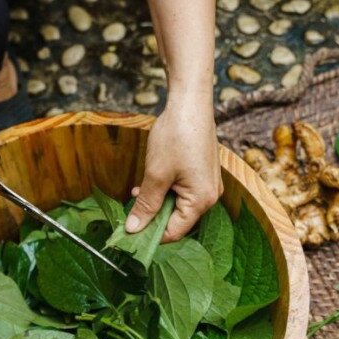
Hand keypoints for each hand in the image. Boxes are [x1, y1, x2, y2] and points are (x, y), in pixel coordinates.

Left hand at [126, 94, 221, 241]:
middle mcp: (210, 196)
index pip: (175, 232)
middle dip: (153, 216)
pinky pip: (184, 192)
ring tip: (138, 192)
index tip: (128, 233)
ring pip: (179, 205)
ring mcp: (208, 185)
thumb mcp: (156, 174)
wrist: (191, 103)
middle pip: (178, 220)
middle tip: (129, 211)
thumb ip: (146, 204)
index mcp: (202, 201)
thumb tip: (133, 229)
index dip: (150, 235)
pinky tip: (150, 182)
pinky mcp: (203, 174)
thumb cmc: (177, 136)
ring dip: (157, 202)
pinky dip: (166, 191)